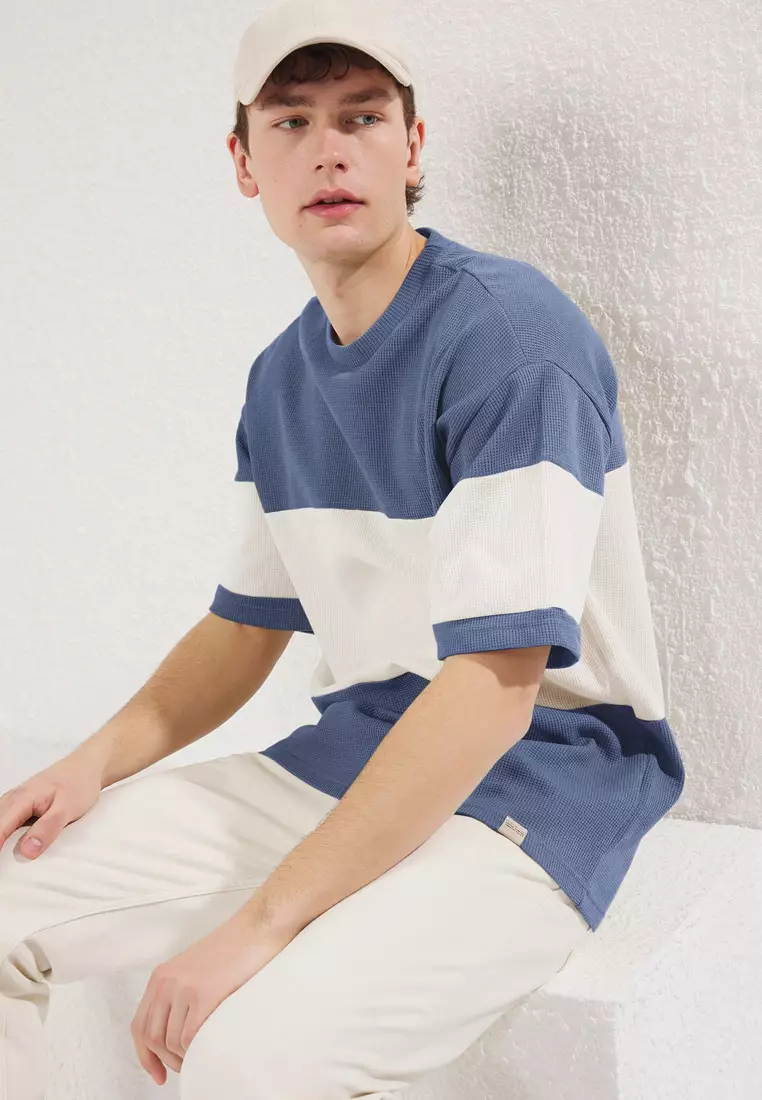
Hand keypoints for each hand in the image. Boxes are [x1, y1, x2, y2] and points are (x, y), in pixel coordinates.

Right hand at [0, 747, 105, 857]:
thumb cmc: (79, 784)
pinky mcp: (20, 807)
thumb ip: (47, 828)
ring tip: (6, 862)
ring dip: (1, 839)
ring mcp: (14, 802)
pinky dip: (4, 833)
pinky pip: (4, 821)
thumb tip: (27, 851)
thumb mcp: (67, 809)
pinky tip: (9, 847)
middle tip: (3, 870)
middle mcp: (13, 799)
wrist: (87, 767)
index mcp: (21, 799)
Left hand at [130, 906, 296, 1084]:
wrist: (258, 925)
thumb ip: (181, 994)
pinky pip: (189, 1038)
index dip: (146, 1056)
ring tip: (202, 1057)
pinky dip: (197, 1051)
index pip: (139, 1026)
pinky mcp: (203, 995)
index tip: (158, 1075)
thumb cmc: (236, 947)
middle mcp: (167, 982)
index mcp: (162, 976)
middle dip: (165, 1061)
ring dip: (185, 1059)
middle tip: (186, 1068)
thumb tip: (178, 1032)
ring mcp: (184, 988)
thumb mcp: (196, 969)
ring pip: (171, 1043)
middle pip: (152, 1038)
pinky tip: (210, 1048)